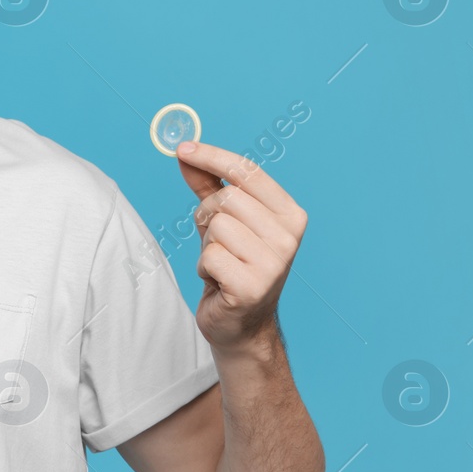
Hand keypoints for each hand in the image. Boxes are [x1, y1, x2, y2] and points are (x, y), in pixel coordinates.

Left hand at [174, 141, 307, 352]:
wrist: (242, 324)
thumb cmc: (233, 265)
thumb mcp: (222, 220)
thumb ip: (208, 185)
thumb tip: (185, 152)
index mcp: (290, 214)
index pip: (249, 172)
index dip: (212, 156)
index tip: (182, 148)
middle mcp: (289, 236)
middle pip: (226, 198)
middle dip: (207, 216)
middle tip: (216, 241)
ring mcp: (274, 262)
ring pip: (216, 227)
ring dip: (206, 245)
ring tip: (221, 263)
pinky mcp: (252, 286)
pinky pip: (209, 256)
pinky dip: (204, 267)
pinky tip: (219, 281)